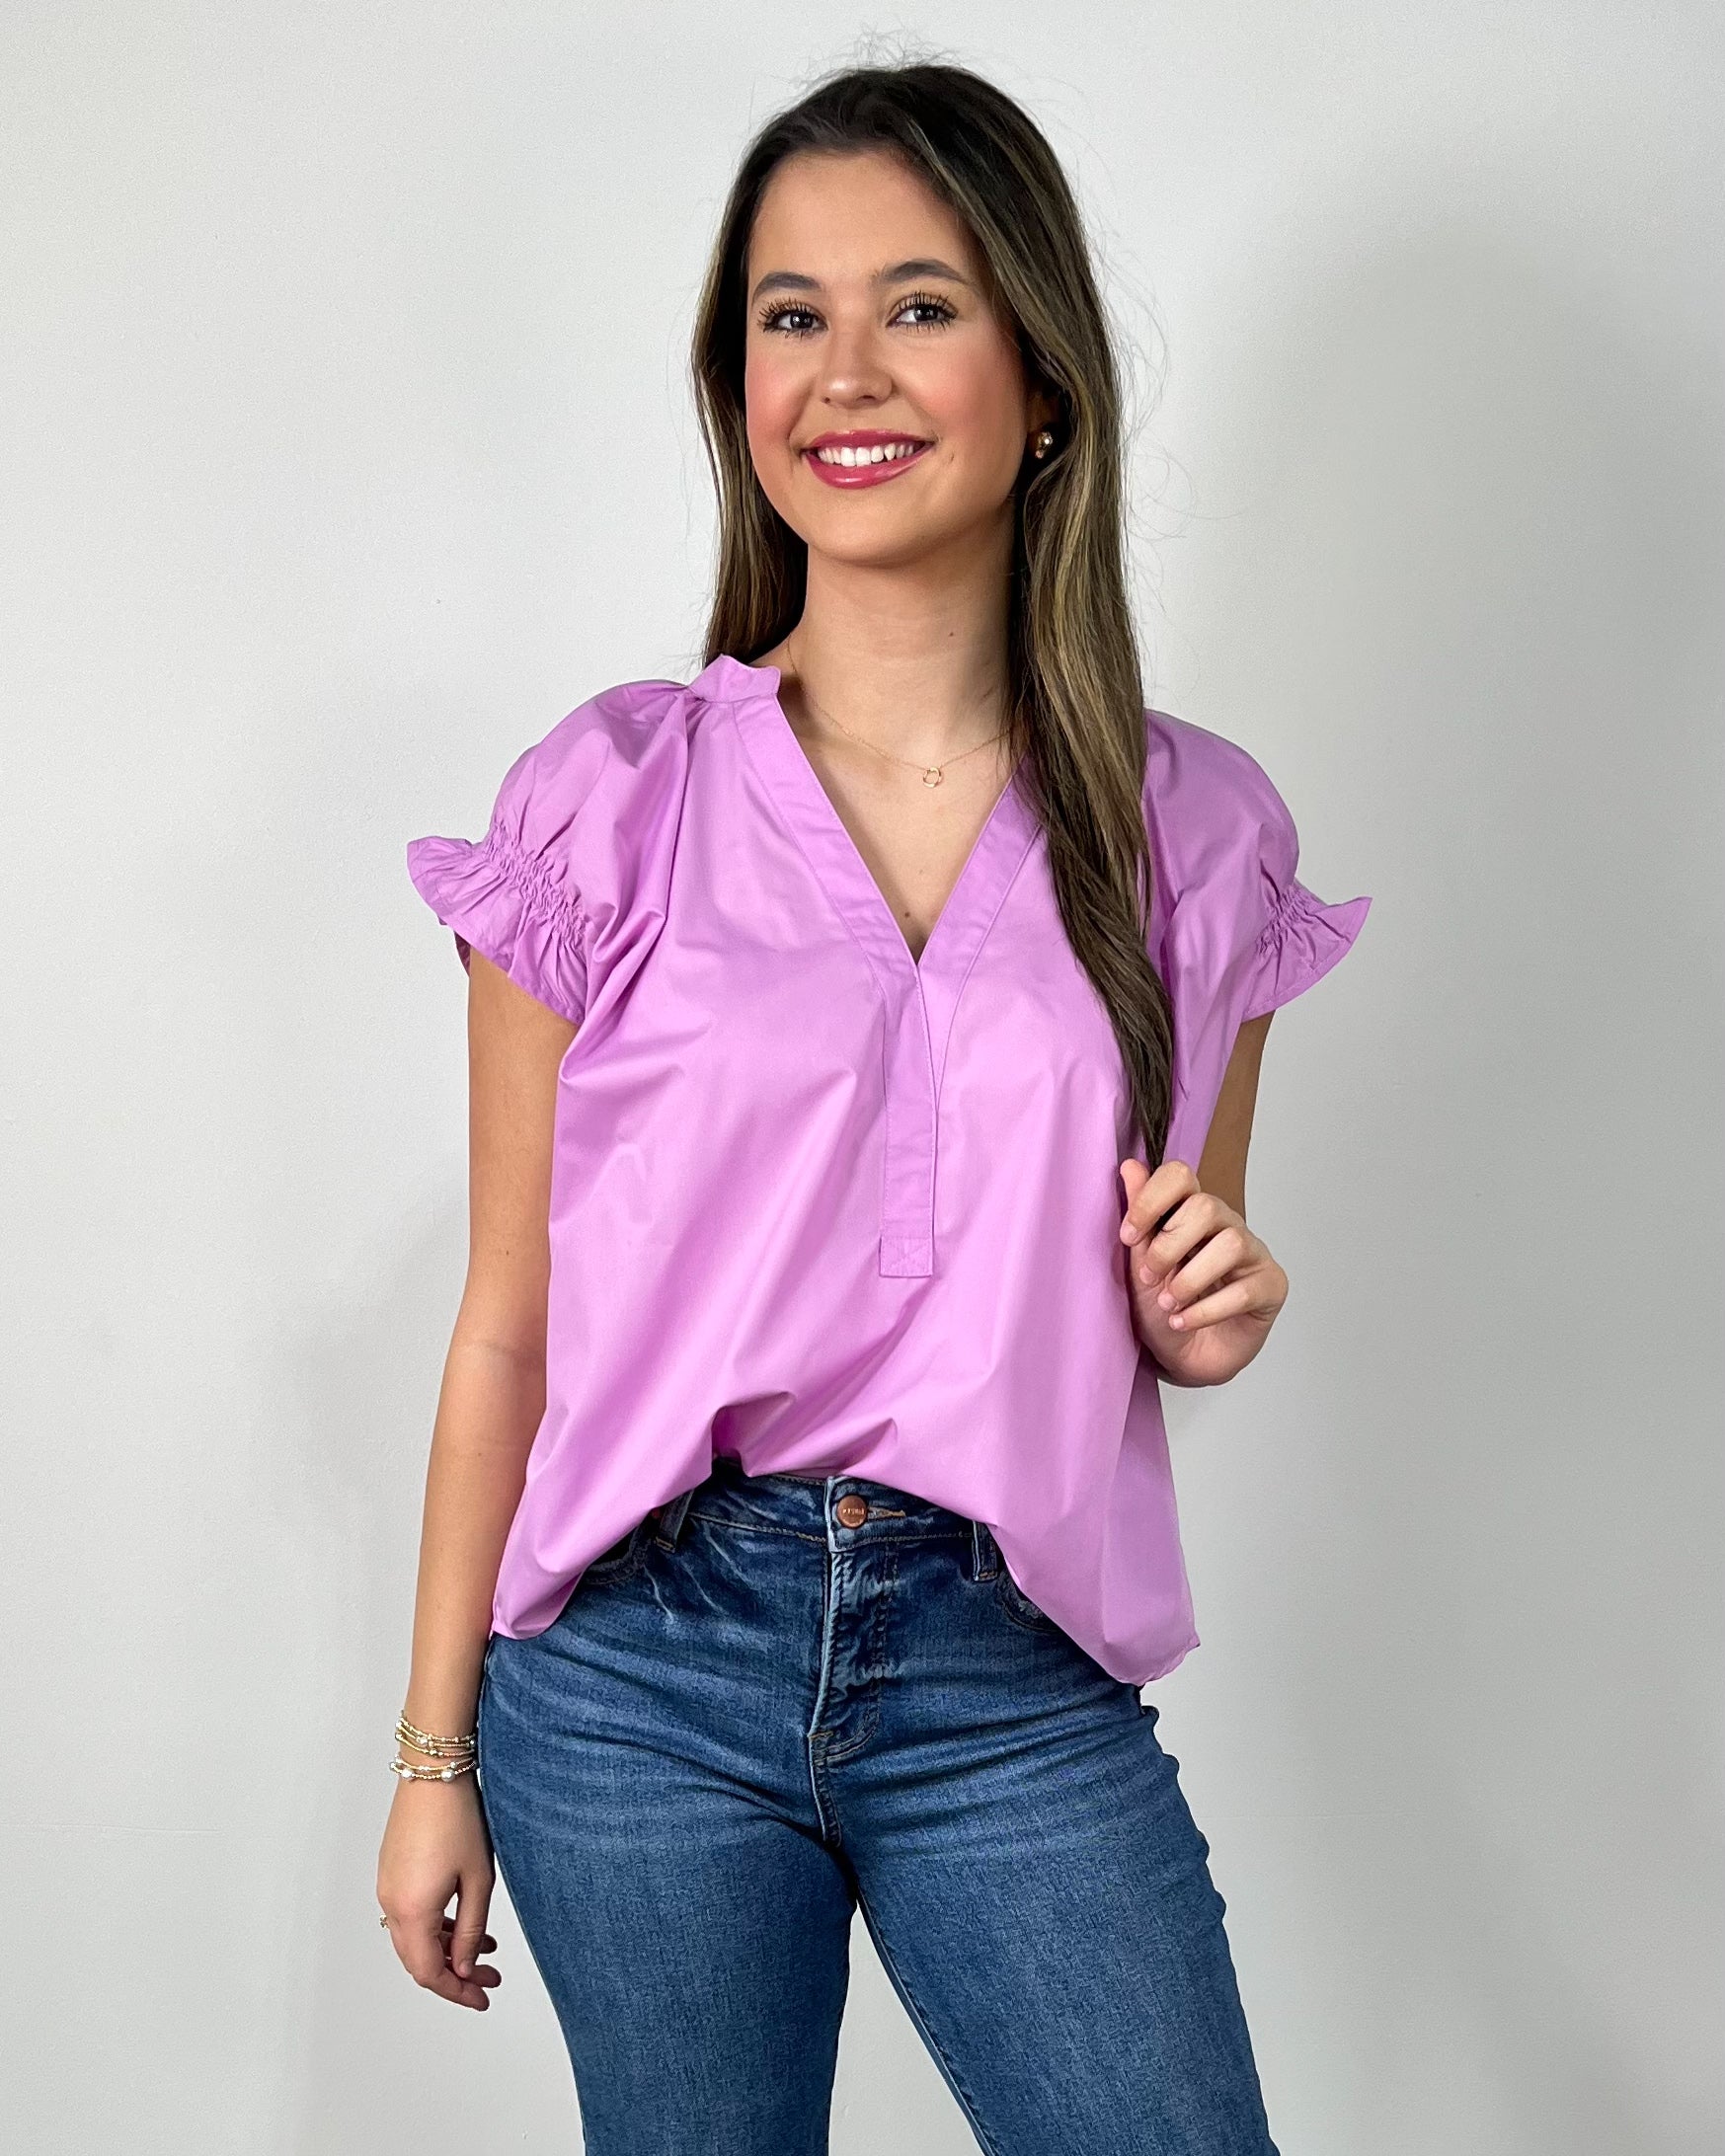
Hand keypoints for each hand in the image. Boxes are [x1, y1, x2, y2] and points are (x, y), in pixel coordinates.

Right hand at [377, 1776, 500, 2009]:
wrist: (433, 1771)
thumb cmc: (459, 1818)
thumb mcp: (478, 1880)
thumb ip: (471, 1930)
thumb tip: (466, 1968)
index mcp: (411, 1911)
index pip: (429, 1973)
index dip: (457, 1991)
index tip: (483, 1998)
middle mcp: (391, 1903)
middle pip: (419, 1960)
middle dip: (455, 1974)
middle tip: (489, 1979)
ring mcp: (388, 1887)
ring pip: (415, 1938)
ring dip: (448, 1949)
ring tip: (487, 1949)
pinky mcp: (392, 1871)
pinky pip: (411, 1914)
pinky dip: (436, 1927)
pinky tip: (465, 1921)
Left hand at [1117, 1158, 1287, 1385]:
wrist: (1183, 1359)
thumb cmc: (1163, 1308)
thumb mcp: (1139, 1263)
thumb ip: (1140, 1216)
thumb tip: (1130, 1165)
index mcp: (1191, 1212)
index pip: (1181, 1176)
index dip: (1151, 1199)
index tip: (1127, 1236)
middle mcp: (1226, 1225)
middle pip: (1206, 1206)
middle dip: (1169, 1245)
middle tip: (1148, 1277)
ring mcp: (1252, 1254)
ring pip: (1231, 1243)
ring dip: (1190, 1278)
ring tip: (1169, 1304)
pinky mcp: (1270, 1286)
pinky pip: (1245, 1289)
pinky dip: (1206, 1309)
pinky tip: (1183, 1322)